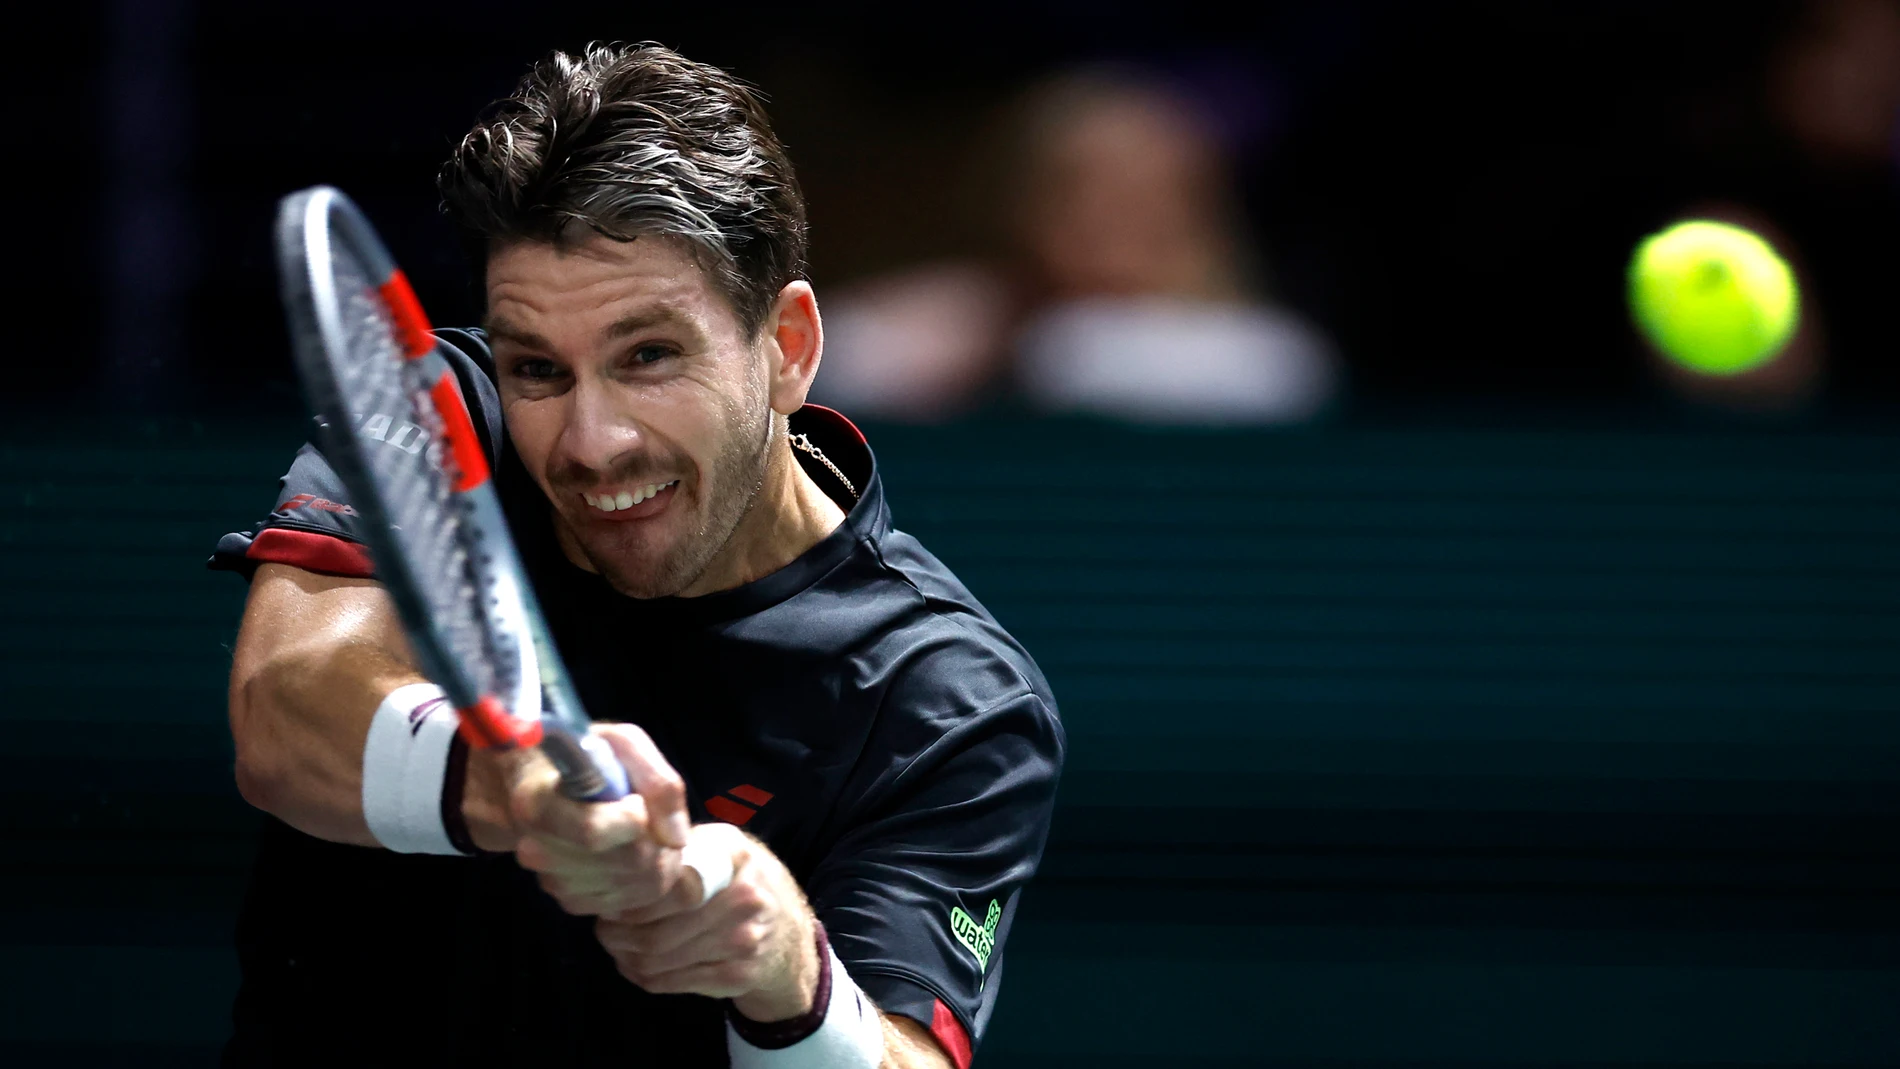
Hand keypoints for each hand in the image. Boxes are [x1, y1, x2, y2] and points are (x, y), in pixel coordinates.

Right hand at [511, 723, 692, 915]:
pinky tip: (631, 851)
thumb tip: (676, 838)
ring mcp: (553, 881)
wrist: (548, 782)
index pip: (594, 832)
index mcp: (537, 805)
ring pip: (634, 886)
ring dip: (655, 859)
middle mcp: (537, 850)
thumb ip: (657, 781)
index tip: (635, 799)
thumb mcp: (622, 743)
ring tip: (642, 831)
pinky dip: (643, 879)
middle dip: (656, 840)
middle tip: (651, 816)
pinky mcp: (570, 901)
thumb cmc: (586, 757)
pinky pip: (628, 903)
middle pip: (628, 862)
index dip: (634, 819)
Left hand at [595, 823, 821, 1022]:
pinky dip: (643, 977)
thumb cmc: (735, 879)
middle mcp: (744, 896)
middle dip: (617, 934)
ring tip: (617, 945)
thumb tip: (620, 862)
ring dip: (625, 957)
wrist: (785, 926)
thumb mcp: (715, 846)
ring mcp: (744, 940)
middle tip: (604, 929)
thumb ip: (676, 847)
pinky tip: (636, 964)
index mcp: (732, 853)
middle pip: (655, 931)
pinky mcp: (738, 975)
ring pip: (658, 961)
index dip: (628, 901)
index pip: (665, 886)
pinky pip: (671, 983)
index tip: (610, 902)